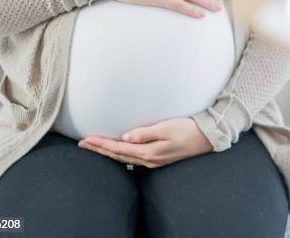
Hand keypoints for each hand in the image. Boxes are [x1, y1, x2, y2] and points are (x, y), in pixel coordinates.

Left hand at [78, 118, 212, 167]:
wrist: (207, 138)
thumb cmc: (188, 129)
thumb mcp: (166, 128)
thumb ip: (144, 133)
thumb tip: (124, 138)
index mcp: (149, 152)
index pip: (118, 149)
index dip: (100, 144)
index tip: (85, 139)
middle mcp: (149, 159)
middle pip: (117, 156)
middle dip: (99, 149)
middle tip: (82, 144)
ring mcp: (154, 160)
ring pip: (124, 158)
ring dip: (108, 152)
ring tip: (95, 147)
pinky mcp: (158, 158)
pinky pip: (133, 158)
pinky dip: (120, 154)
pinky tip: (117, 151)